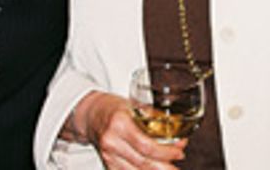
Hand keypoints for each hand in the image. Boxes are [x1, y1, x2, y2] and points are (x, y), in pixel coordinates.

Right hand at [72, 91, 186, 168]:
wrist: (90, 114)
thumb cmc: (113, 108)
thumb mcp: (133, 105)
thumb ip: (153, 118)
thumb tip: (176, 130)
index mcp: (119, 124)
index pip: (146, 145)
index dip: (166, 152)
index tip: (179, 152)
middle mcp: (112, 141)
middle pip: (143, 163)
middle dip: (165, 167)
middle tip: (177, 167)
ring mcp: (108, 155)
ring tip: (169, 169)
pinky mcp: (107, 164)